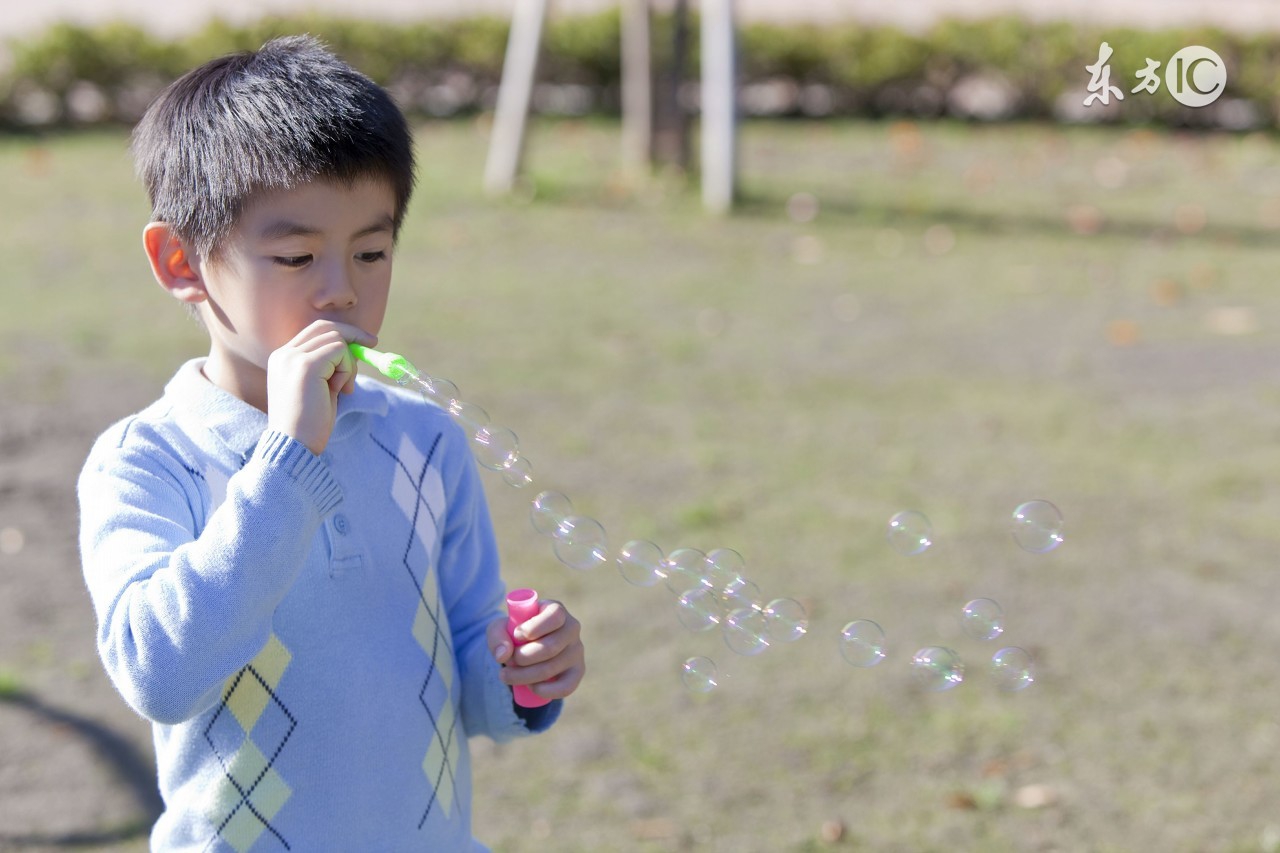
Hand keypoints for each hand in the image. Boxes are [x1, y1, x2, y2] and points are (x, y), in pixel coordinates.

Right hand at [267, 320, 376, 455]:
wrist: (294, 447)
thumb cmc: (309, 425)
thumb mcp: (320, 389)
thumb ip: (330, 368)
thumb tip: (354, 350)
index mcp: (282, 359)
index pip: (315, 332)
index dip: (342, 333)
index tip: (364, 342)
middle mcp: (284, 354)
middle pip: (325, 327)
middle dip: (353, 334)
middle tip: (373, 344)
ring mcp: (292, 358)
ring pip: (336, 339)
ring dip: (349, 363)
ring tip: (343, 389)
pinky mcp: (306, 365)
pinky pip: (340, 351)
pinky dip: (348, 369)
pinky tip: (341, 391)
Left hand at [488, 599, 584, 701]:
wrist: (526, 647)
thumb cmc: (515, 633)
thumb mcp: (500, 628)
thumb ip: (497, 636)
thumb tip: (503, 655)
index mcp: (556, 610)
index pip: (555, 616)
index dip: (533, 628)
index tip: (516, 635)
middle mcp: (572, 628)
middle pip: (550, 647)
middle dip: (522, 658)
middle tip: (507, 662)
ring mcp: (577, 650)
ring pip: (551, 668)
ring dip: (524, 676)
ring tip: (507, 675)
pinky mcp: (578, 671)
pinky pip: (566, 686)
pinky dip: (545, 690)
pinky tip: (530, 687)